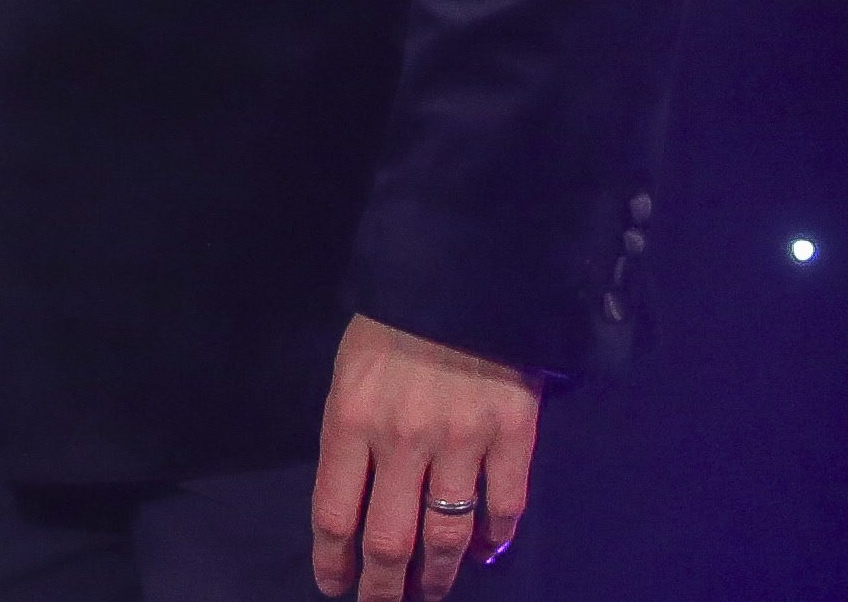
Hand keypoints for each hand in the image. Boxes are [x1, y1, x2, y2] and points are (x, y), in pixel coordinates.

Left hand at [312, 312, 540, 600]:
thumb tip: (361, 502)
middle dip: (384, 587)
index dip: (334, 563)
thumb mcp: (349, 375)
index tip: (335, 587)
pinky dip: (493, 540)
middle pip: (390, 541)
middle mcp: (402, 441)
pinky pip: (503, 509)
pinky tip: (483, 551)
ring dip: (437, 575)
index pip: (334, 515)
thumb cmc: (392, 326)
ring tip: (430, 591)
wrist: (463, 276)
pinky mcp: (513, 437)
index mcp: (350, 421)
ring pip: (447, 536)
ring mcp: (461, 441)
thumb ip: (351, 437)